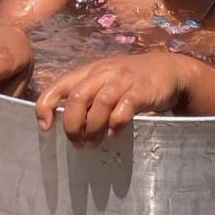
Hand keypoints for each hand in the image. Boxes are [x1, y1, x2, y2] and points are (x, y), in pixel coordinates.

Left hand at [36, 49, 186, 145]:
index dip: (46, 105)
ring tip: (94, 144)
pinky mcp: (143, 90)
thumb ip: (88, 98)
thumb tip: (66, 125)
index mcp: (90, 72)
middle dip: (73, 125)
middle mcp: (104, 72)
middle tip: (77, 143)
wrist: (169, 70)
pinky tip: (115, 134)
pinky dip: (116, 123)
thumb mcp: (105, 82)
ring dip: (94, 128)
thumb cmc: (131, 81)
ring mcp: (124, 80)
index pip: (59, 85)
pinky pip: (125, 107)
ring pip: (100, 103)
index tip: (45, 127)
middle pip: (78, 97)